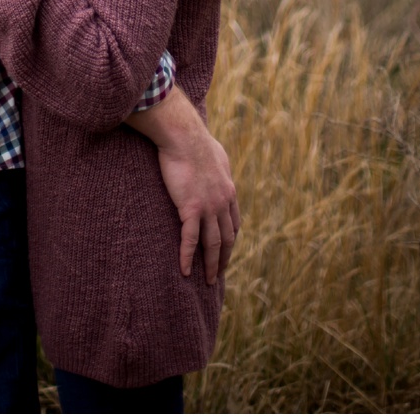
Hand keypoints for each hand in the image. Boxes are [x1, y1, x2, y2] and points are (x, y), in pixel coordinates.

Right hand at [131, 89, 239, 283]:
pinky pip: (190, 239)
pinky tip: (185, 271)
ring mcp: (208, 206)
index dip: (231, 240)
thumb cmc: (197, 142)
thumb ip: (219, 168)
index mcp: (229, 191)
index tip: (226, 252)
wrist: (185, 137)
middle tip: (219, 275)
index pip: (234, 223)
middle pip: (227, 238)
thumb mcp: (217, 156)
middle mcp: (223, 202)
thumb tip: (218, 167)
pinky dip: (188, 257)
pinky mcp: (191, 208)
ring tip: (209, 281)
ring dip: (211, 265)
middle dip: (224, 258)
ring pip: (212, 243)